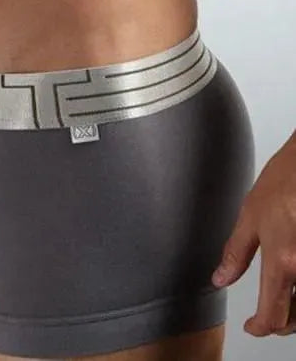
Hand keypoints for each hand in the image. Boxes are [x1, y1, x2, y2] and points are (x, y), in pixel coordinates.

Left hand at [211, 131, 295, 335]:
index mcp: (284, 260)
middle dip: (282, 323)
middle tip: (267, 315)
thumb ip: (236, 253)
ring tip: (283, 298)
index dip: (261, 327)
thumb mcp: (250, 217)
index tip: (253, 326)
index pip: (274, 314)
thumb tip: (220, 279)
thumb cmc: (285, 182)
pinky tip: (295, 279)